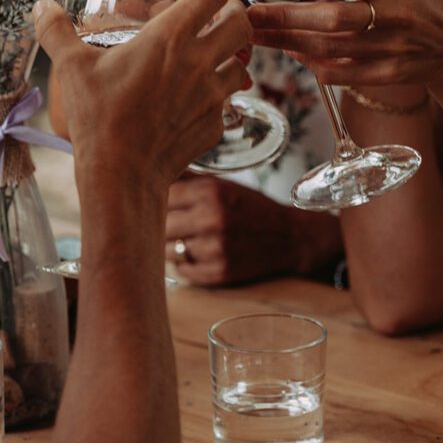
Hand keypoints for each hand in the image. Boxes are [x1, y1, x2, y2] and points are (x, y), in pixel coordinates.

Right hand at [35, 0, 251, 192]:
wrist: (122, 175)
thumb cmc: (98, 118)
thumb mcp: (72, 68)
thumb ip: (57, 32)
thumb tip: (41, 7)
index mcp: (169, 38)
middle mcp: (198, 62)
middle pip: (241, 24)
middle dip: (236, 12)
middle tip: (221, 12)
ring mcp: (211, 96)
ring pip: (242, 64)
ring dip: (231, 55)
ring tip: (212, 56)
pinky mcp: (213, 125)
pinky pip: (226, 103)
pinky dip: (217, 95)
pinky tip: (196, 99)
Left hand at [165, 174, 342, 285]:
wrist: (288, 237)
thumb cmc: (250, 207)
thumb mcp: (224, 185)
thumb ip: (189, 179)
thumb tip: (153, 170)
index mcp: (211, 192)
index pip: (161, 195)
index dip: (154, 199)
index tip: (154, 201)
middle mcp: (212, 219)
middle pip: (159, 225)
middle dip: (159, 224)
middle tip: (167, 223)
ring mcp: (215, 249)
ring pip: (167, 250)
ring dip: (169, 246)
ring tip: (184, 238)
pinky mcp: (218, 273)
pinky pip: (182, 270)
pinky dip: (184, 263)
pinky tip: (196, 254)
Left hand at [249, 0, 442, 93]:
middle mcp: (397, 11)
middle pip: (332, 19)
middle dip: (286, 20)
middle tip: (248, 17)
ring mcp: (395, 46)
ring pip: (333, 49)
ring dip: (291, 44)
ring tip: (258, 35)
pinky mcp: (392, 74)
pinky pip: (345, 74)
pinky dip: (315, 66)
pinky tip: (293, 54)